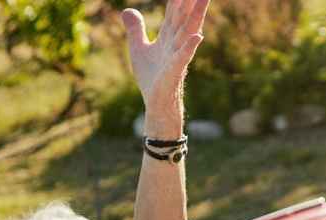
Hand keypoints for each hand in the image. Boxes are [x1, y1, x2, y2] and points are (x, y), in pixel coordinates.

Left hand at [121, 0, 208, 123]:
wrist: (156, 104)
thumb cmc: (152, 78)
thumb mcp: (138, 49)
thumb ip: (135, 29)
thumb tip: (127, 10)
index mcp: (168, 36)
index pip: (174, 10)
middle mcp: (175, 43)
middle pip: (184, 16)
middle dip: (191, 0)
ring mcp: (176, 57)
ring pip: (187, 32)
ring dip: (196, 16)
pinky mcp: (173, 73)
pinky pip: (182, 58)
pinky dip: (189, 48)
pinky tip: (198, 37)